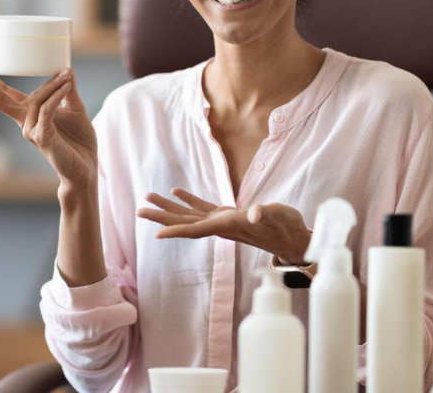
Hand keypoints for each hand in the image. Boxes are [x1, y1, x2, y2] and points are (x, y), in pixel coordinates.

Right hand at [0, 63, 97, 189]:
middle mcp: (26, 123)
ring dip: (50, 84)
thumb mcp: (74, 108)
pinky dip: (55, 96)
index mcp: (30, 115)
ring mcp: (32, 131)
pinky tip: (65, 86)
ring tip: (65, 74)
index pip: (6, 96)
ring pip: (34, 100)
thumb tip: (67, 67)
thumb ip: (68, 89)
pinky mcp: (43, 138)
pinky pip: (46, 111)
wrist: (86, 167)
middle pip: (0, 101)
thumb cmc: (78, 141)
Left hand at [136, 188, 311, 264]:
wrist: (294, 240)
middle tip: (139, 211)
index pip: (197, 231)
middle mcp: (220, 226)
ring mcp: (222, 221)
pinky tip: (175, 192)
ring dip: (168, 208)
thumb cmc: (288, 228)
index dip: (177, 231)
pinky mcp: (227, 215)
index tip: (156, 234)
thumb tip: (253, 215)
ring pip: (190, 215)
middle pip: (186, 223)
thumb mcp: (280, 218)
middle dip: (162, 218)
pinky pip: (202, 207)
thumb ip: (266, 214)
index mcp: (229, 227)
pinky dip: (188, 200)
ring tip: (147, 198)